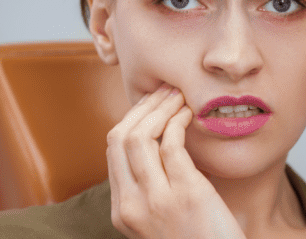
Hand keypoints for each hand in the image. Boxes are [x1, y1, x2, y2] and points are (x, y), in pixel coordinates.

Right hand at [106, 85, 245, 238]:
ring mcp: (157, 200)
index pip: (112, 150)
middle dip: (143, 107)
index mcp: (123, 210)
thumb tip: (162, 144)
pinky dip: (178, 122)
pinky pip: (172, 145)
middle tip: (165, 90)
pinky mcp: (186, 194)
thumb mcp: (163, 218)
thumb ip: (155, 188)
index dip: (131, 119)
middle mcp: (132, 205)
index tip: (150, 103)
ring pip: (141, 136)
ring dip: (161, 108)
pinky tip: (189, 115)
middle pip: (120, 138)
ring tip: (179, 95)